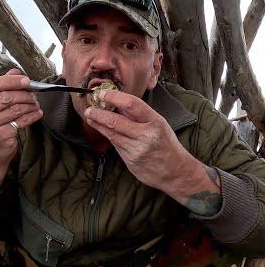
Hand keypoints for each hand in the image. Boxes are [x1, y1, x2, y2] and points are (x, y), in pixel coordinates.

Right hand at [0, 69, 42, 195]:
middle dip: (23, 94)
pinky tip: (37, 113)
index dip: (10, 81)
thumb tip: (15, 72)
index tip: (26, 80)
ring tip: (35, 104)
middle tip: (33, 94)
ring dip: (29, 105)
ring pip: (14, 109)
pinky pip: (20, 121)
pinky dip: (31, 116)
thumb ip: (2, 87)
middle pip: (4, 97)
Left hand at [83, 89, 203, 194]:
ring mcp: (137, 149)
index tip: (102, 94)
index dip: (114, 97)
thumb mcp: (159, 125)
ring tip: (90, 116)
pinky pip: (115, 144)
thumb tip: (117, 103)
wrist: (176, 172)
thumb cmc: (166, 144)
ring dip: (98, 124)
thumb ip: (139, 116)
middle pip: (116, 121)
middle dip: (99, 113)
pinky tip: (100, 128)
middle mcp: (146, 135)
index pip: (132, 104)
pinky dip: (106, 134)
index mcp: (155, 121)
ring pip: (112, 133)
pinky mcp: (130, 160)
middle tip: (90, 108)